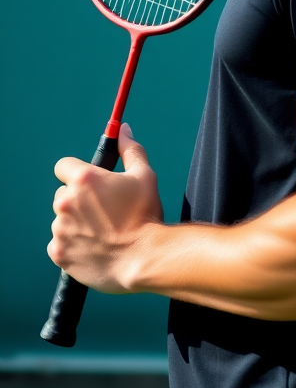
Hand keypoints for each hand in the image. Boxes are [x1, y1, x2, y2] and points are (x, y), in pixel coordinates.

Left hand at [48, 123, 163, 293]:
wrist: (144, 257)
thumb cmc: (145, 214)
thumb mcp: (145, 176)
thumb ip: (130, 150)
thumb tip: (123, 130)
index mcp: (84, 180)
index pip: (64, 166)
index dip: (77, 172)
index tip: (91, 182)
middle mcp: (65, 203)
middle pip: (63, 194)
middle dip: (79, 199)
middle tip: (105, 209)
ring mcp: (59, 230)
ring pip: (62, 220)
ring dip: (77, 222)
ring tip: (104, 231)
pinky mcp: (58, 253)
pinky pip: (60, 243)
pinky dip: (73, 244)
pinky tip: (95, 246)